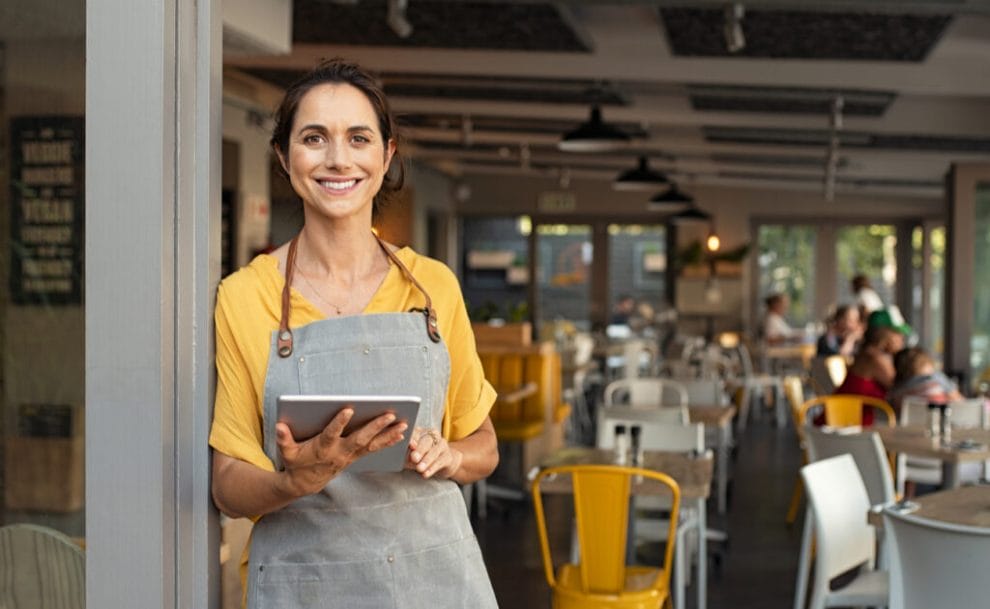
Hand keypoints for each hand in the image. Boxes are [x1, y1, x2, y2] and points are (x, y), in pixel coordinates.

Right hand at [275, 408, 407, 497]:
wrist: (305, 484)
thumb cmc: (296, 463)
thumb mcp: (286, 452)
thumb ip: (284, 439)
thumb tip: (279, 426)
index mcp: (322, 448)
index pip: (331, 433)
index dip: (339, 423)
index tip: (348, 409)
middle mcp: (340, 452)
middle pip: (360, 438)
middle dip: (375, 426)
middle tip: (390, 414)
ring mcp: (350, 455)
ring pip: (372, 444)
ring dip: (388, 434)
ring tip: (404, 424)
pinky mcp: (355, 457)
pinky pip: (374, 449)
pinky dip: (388, 441)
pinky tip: (401, 434)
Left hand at [406, 427, 462, 479]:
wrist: (442, 463)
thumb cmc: (422, 457)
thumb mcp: (412, 455)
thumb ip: (406, 454)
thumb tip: (397, 456)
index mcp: (422, 432)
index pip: (416, 432)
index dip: (413, 438)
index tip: (409, 444)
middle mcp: (433, 436)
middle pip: (427, 441)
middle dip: (420, 450)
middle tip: (414, 458)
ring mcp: (442, 445)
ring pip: (435, 451)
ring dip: (426, 460)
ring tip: (419, 469)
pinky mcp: (448, 456)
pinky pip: (440, 461)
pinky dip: (432, 468)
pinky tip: (426, 474)